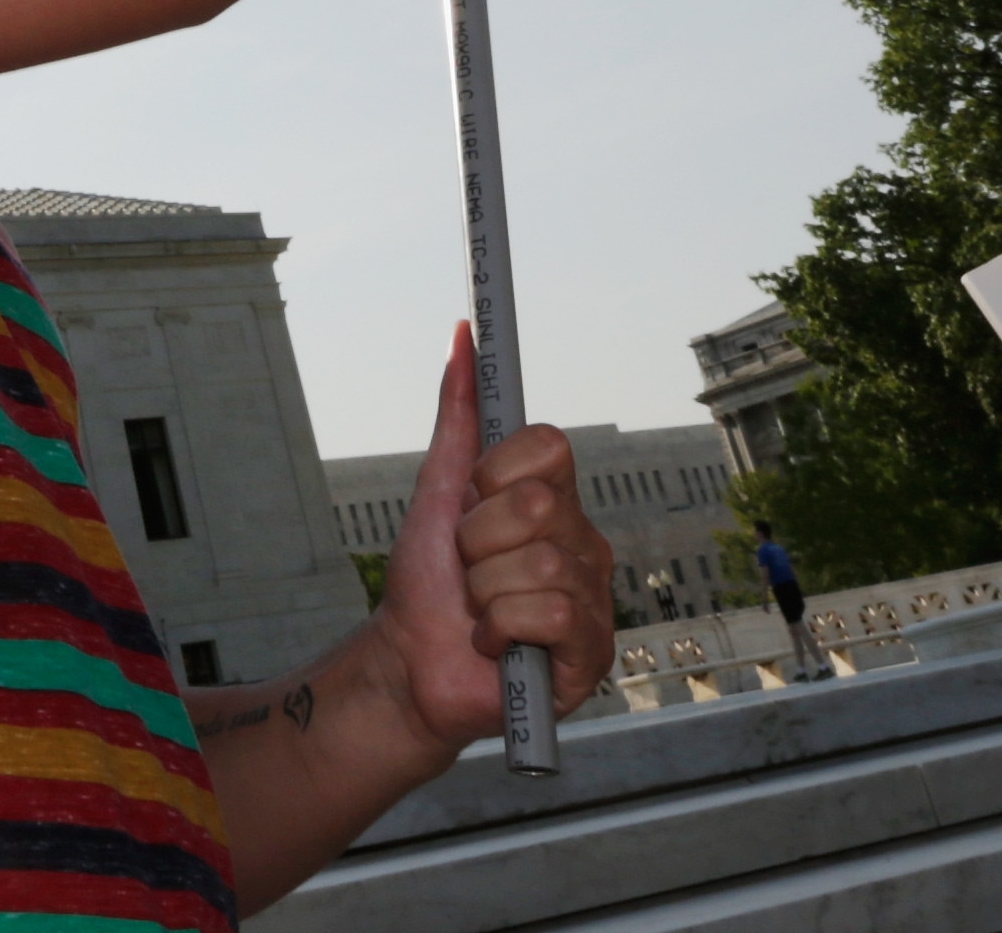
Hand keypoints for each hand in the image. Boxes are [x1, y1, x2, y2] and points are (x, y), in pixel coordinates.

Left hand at [374, 326, 612, 747]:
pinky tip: (497, 643)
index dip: (495, 474)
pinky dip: (502, 629)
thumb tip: (461, 336)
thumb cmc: (427, 584)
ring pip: (540, 563)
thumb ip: (458, 413)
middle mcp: (581, 543)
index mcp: (554, 501)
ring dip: (484, 591)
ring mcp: (591, 598)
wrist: (410, 665)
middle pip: (537, 505)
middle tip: (469, 567)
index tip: (471, 503)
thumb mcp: (437, 488)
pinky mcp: (590, 652)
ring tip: (480, 610)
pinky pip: (553, 615)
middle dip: (477, 540)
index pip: (549, 445)